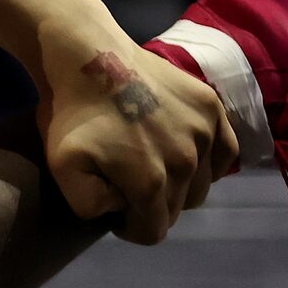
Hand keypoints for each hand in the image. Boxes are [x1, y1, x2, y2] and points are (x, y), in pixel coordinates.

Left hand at [32, 4, 236, 243]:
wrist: (88, 55)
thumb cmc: (72, 112)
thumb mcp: (61, 166)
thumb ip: (90, 204)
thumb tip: (120, 210)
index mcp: (151, 181)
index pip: (154, 232)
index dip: (130, 227)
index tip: (116, 210)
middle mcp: (188, 161)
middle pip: (178, 209)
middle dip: (153, 205)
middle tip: (129, 182)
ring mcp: (205, 132)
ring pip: (202, 184)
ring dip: (181, 184)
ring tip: (154, 164)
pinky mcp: (213, 108)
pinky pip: (226, 153)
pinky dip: (211, 162)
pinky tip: (188, 154)